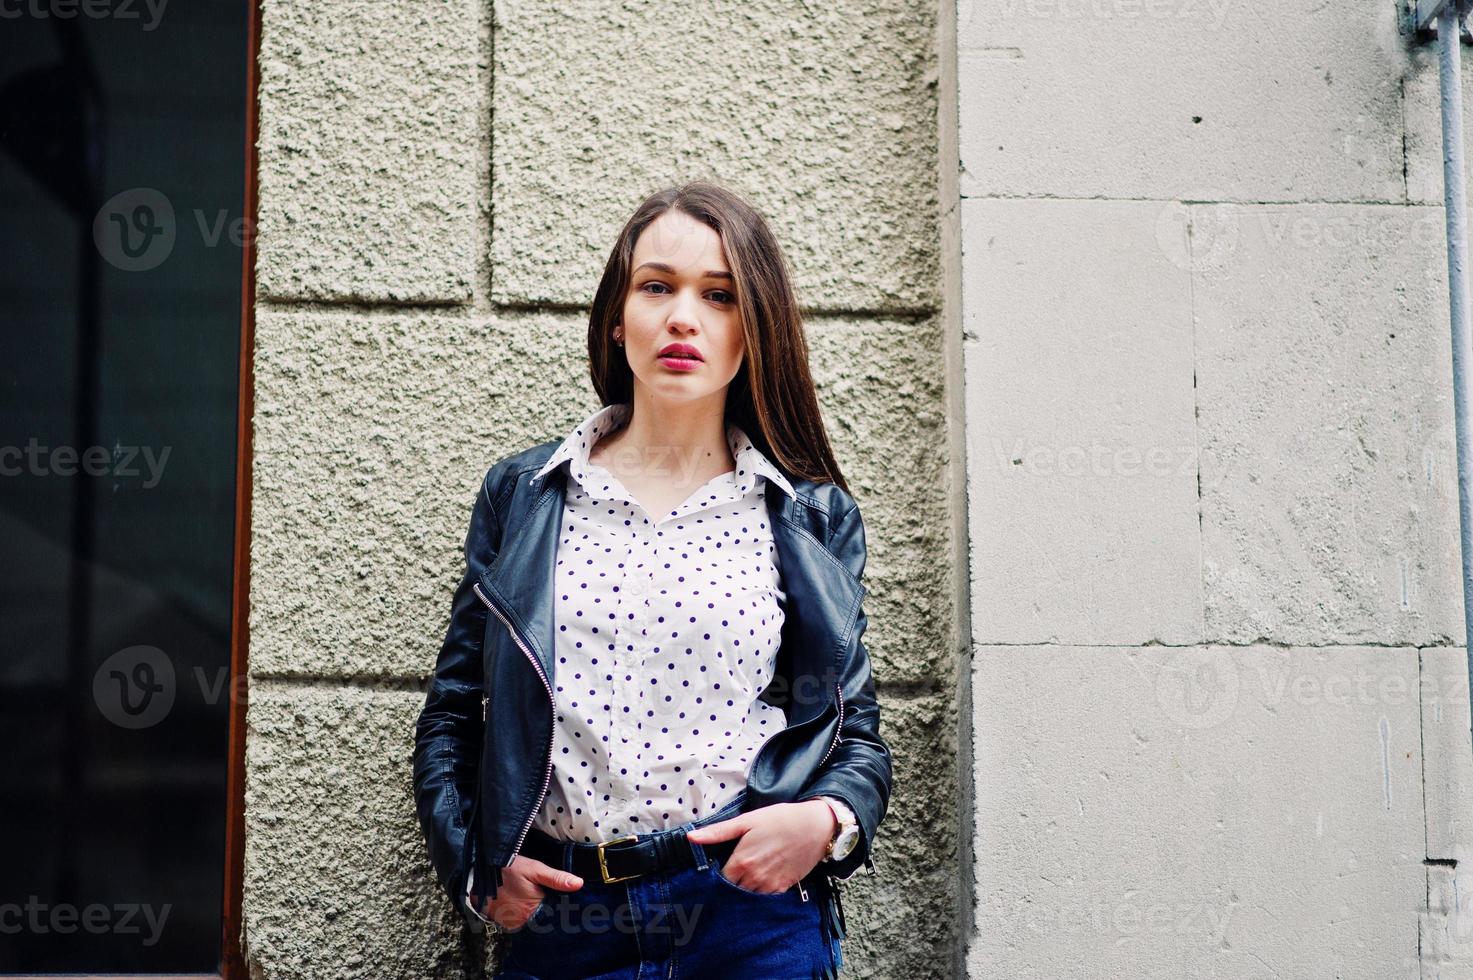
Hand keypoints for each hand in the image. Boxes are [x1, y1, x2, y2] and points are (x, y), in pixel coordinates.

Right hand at [476, 855, 582, 930]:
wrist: (478, 870)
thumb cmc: (508, 869)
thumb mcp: (534, 869)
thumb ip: (556, 878)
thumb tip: (579, 884)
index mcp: (532, 911)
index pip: (555, 918)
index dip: (562, 912)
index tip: (572, 909)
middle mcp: (522, 922)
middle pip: (543, 922)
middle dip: (551, 915)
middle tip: (558, 905)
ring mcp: (511, 923)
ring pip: (531, 923)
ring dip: (537, 916)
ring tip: (541, 904)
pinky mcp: (502, 922)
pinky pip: (519, 922)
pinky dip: (525, 916)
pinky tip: (527, 906)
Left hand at [684, 800, 835, 893]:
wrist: (814, 826)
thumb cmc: (779, 819)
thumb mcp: (747, 820)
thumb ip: (718, 832)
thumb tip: (691, 838)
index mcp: (741, 862)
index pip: (720, 880)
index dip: (719, 874)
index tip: (722, 865)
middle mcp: (754, 878)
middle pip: (733, 889)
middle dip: (732, 881)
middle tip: (737, 867)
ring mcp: (770, 885)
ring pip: (749, 894)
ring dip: (746, 887)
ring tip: (752, 870)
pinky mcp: (783, 888)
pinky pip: (766, 896)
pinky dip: (762, 889)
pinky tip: (765, 874)